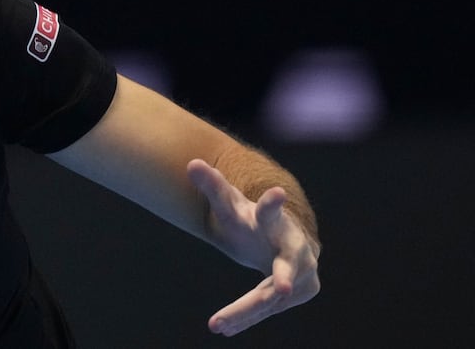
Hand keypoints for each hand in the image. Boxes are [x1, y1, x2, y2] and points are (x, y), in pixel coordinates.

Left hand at [187, 158, 320, 335]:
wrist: (282, 239)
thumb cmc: (252, 218)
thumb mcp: (230, 203)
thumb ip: (212, 185)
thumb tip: (191, 163)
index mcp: (273, 221)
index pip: (271, 210)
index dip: (272, 203)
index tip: (276, 194)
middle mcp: (293, 247)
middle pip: (285, 264)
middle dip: (284, 276)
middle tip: (283, 288)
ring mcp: (300, 271)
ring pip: (271, 295)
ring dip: (246, 310)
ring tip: (219, 324)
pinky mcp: (300, 291)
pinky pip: (268, 308)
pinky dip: (246, 317)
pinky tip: (224, 327)